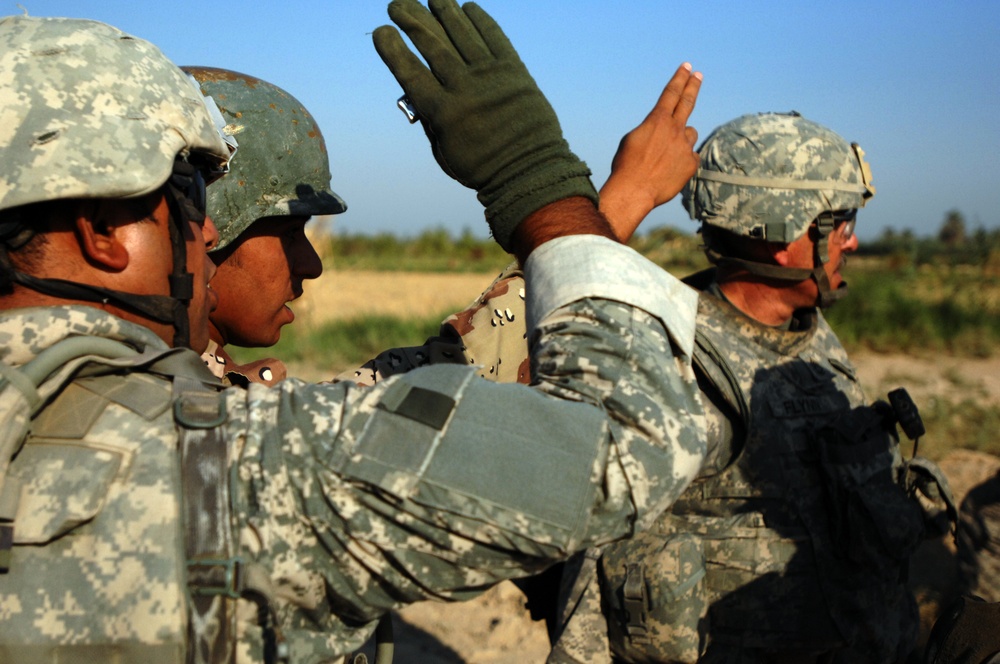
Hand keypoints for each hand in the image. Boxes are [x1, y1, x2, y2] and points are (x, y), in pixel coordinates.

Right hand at [373, 0, 597, 251]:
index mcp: (444, 114)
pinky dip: (481, 20)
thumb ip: (429, 120)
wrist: (529, 170)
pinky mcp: (515, 71)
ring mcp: (492, 77)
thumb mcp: (445, 152)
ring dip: (445, 11)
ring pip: (463, 35)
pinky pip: (495, 38)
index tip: (382, 31)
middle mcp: (466, 89)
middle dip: (412, 20)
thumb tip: (415, 90)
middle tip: (397, 3)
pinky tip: (467, 7)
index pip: (411, 74)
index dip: (394, 50)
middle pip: (434, 46)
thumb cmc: (481, 166)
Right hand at [599, 63, 701, 241]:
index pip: (671, 93)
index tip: (687, 67)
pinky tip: (668, 171)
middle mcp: (674, 129)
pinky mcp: (691, 163)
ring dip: (680, 140)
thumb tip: (665, 131)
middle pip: (687, 102)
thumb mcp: (632, 140)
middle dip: (693, 86)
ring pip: (689, 135)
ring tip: (664, 155)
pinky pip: (689, 157)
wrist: (634, 190)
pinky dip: (681, 161)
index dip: (680, 78)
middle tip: (698, 76)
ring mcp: (685, 146)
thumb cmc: (627, 166)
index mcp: (657, 121)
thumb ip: (652, 130)